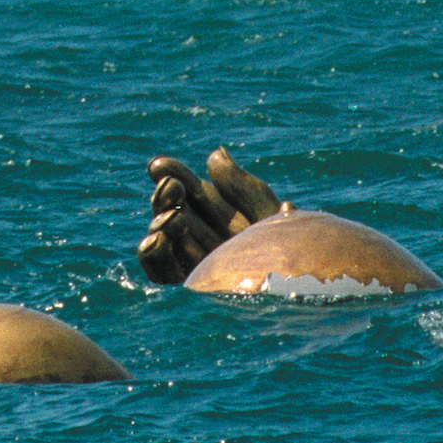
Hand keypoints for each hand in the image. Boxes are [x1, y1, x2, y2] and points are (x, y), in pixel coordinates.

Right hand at [138, 147, 284, 284]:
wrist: (290, 288)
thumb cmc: (283, 250)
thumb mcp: (264, 211)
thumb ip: (240, 185)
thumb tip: (213, 154)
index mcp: (215, 210)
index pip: (187, 188)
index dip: (172, 174)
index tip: (160, 165)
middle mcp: (198, 233)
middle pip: (168, 209)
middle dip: (164, 195)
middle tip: (173, 186)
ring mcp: (189, 260)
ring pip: (159, 237)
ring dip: (159, 222)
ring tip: (173, 217)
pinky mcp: (186, 287)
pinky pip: (159, 271)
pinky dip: (152, 253)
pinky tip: (158, 238)